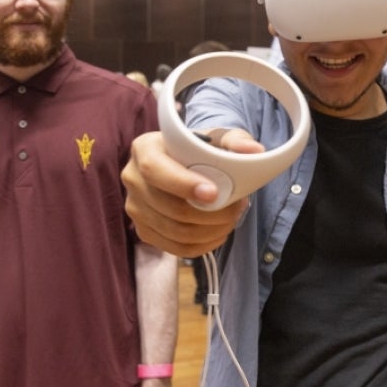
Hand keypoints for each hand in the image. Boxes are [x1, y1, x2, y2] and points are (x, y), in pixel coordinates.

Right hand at [122, 130, 259, 256]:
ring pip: (173, 231)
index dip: (183, 184)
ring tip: (231, 219)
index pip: (154, 169)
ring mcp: (134, 207)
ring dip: (209, 230)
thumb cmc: (200, 150)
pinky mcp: (143, 230)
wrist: (186, 166)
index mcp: (144, 148)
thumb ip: (236, 140)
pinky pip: (174, 247)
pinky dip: (202, 245)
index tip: (214, 193)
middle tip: (237, 207)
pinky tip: (218, 234)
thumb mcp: (218, 138)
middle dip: (208, 213)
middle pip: (167, 206)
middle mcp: (132, 178)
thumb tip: (253, 150)